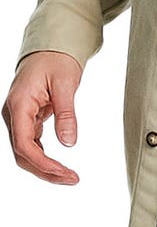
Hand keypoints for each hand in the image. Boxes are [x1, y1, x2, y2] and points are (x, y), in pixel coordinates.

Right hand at [2, 51, 82, 183]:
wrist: (50, 46)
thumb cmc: (56, 59)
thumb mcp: (65, 84)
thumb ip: (66, 114)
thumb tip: (68, 142)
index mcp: (18, 104)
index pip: (24, 144)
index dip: (43, 163)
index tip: (64, 172)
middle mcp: (14, 114)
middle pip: (22, 154)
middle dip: (45, 171)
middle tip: (72, 179)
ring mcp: (19, 118)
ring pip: (26, 152)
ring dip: (45, 167)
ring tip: (69, 176)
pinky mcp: (27, 119)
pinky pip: (32, 144)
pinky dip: (44, 157)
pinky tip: (60, 165)